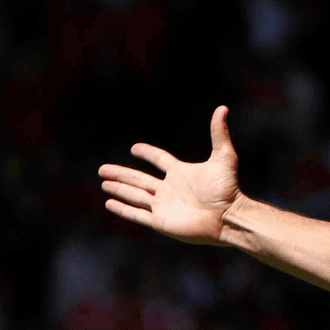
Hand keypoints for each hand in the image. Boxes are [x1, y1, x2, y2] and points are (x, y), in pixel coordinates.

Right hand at [99, 106, 241, 245]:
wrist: (227, 217)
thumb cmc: (227, 189)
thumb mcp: (224, 157)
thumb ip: (219, 133)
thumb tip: (222, 108)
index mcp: (180, 173)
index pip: (159, 160)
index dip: (147, 153)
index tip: (134, 148)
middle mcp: (169, 189)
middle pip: (139, 179)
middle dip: (121, 173)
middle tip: (102, 169)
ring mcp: (163, 206)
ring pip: (135, 195)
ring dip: (119, 188)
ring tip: (103, 183)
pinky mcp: (161, 221)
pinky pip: (137, 214)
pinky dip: (123, 209)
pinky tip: (109, 203)